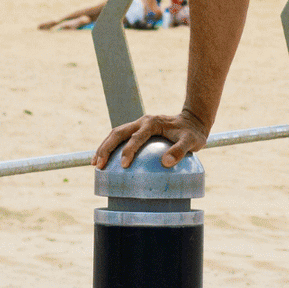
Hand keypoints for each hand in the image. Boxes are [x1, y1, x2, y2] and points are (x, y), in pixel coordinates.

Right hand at [90, 110, 207, 169]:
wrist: (193, 121)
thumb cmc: (193, 133)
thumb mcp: (192, 141)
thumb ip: (180, 150)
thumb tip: (165, 163)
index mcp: (152, 123)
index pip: (136, 137)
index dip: (128, 151)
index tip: (124, 165)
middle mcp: (141, 122)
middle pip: (118, 133)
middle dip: (106, 148)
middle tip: (99, 165)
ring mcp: (137, 125)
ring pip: (115, 135)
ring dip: (103, 148)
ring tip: (95, 164)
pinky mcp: (137, 131)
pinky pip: (120, 139)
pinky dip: (110, 148)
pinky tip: (105, 162)